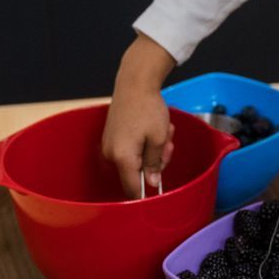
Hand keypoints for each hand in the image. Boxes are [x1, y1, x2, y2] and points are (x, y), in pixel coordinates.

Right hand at [102, 34, 177, 196]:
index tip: (158, 195)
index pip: (133, 189)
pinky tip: (152, 128)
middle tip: (168, 144)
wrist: (134, 82)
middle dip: (156, 161)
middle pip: (137, 173)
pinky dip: (144, 142)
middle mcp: (111, 154)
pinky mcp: (112, 136)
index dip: (147, 195)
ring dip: (152, 149)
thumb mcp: (158, 138)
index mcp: (123, 157)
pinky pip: (131, 148)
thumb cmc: (147, 108)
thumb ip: (154, 164)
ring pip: (136, 159)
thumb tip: (152, 184)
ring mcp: (110, 145)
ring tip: (163, 130)